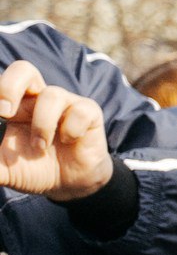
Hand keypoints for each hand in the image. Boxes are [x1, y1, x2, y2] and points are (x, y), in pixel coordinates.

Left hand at [0, 60, 113, 201]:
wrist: (68, 185)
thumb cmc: (33, 168)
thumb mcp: (2, 167)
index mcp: (14, 105)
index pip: (0, 85)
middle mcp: (38, 99)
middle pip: (24, 69)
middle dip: (9, 87)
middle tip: (5, 111)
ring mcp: (65, 104)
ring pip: (52, 95)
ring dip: (43, 125)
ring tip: (40, 147)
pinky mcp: (89, 113)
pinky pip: (80, 111)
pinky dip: (71, 129)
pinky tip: (68, 141)